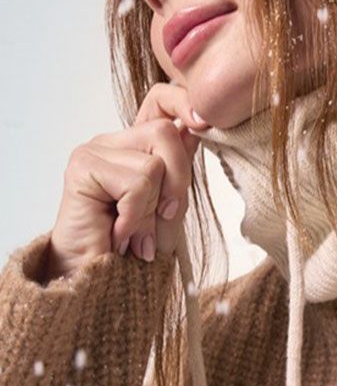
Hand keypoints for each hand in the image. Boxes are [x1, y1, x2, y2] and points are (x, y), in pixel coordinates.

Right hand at [47, 84, 208, 279]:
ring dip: (152, 207)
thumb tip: (196, 127)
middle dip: (177, 180)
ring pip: (154, 162)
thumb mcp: (169, 206)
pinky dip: (136, 215)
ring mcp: (94, 151)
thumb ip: (179, 169)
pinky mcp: (82, 166)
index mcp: (135, 145)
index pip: (162, 99)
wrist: (94, 285)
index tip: (205, 125)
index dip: (185, 103)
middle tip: (162, 216)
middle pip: (167, 131)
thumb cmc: (133, 250)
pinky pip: (137, 182)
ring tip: (135, 232)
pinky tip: (119, 234)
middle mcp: (113, 142)